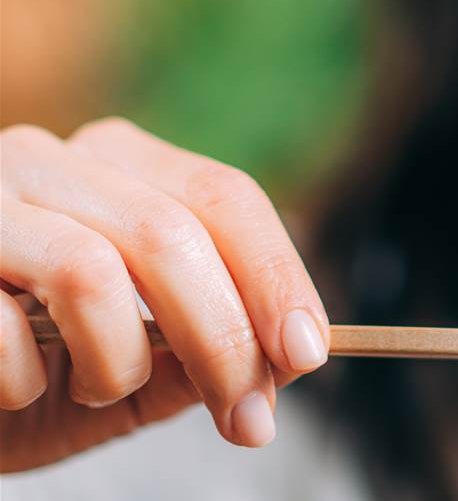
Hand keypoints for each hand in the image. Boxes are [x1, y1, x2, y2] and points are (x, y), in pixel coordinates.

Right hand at [0, 117, 329, 471]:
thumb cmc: (40, 371)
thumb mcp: (142, 364)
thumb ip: (207, 352)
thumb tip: (288, 359)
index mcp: (121, 164)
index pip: (226, 198)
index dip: (276, 276)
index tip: (308, 353)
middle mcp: (53, 159)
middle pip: (171, 234)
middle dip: (225, 339)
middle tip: (248, 418)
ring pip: (92, 270)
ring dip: (122, 362)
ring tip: (107, 393)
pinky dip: (28, 379)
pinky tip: (21, 389)